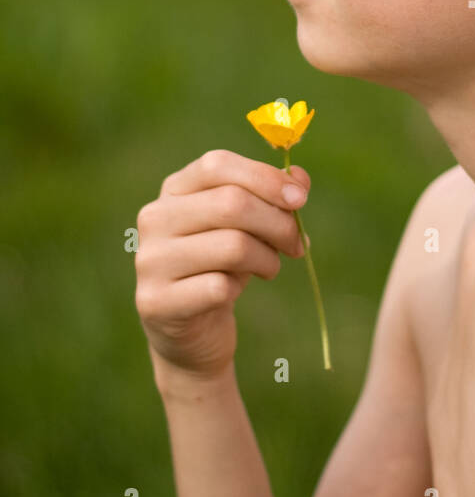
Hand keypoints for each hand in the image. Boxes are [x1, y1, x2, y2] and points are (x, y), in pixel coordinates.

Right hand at [134, 149, 309, 385]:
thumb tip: (299, 178)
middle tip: (297, 244)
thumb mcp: (249, 228)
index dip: (265, 178)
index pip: (218, 164)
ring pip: (233, 245)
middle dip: (279, 223)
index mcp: (174, 190)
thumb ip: (273, 197)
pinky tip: (234, 293)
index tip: (300, 199)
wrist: (190, 332)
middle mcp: (154, 218)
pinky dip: (239, 288)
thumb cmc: (222, 267)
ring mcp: (150, 260)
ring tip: (269, 268)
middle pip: (231, 203)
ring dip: (267, 259)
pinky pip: (218, 287)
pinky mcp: (155, 301)